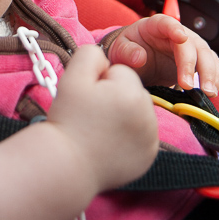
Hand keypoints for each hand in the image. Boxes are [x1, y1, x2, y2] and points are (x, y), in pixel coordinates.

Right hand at [47, 45, 158, 193]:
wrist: (67, 165)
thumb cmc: (68, 120)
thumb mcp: (72, 77)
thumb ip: (90, 54)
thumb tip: (106, 56)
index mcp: (132, 92)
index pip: (120, 72)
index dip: (99, 82)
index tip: (88, 100)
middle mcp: (148, 115)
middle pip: (131, 91)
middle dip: (114, 98)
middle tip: (92, 116)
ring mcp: (151, 138)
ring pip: (137, 112)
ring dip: (122, 116)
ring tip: (99, 131)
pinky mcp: (149, 156)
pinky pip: (141, 134)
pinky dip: (128, 137)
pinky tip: (109, 144)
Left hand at [107, 14, 218, 95]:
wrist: (136, 60)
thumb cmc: (128, 51)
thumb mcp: (120, 50)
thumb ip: (127, 52)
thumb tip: (139, 57)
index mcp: (156, 26)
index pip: (167, 23)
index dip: (174, 28)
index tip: (181, 37)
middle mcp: (177, 34)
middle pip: (192, 44)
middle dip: (194, 64)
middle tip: (189, 86)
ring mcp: (190, 47)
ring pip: (207, 56)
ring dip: (210, 74)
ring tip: (207, 93)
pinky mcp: (197, 62)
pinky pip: (211, 67)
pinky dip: (214, 79)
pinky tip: (210, 93)